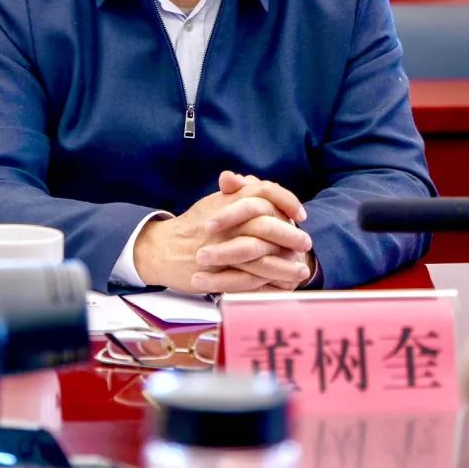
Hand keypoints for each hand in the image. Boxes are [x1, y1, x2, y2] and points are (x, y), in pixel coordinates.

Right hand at [133, 171, 311, 292]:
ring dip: (285, 264)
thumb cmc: (193, 226)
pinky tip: (283, 286)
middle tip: (305, 243)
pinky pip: (249, 280)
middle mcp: (226, 222)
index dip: (287, 202)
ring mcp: (222, 248)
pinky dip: (269, 285)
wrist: (162, 249)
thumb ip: (237, 192)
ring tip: (300, 270)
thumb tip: (255, 182)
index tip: (300, 215)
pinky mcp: (218, 272)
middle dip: (290, 236)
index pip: (265, 192)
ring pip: (261, 256)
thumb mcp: (214, 203)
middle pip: (267, 225)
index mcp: (228, 201)